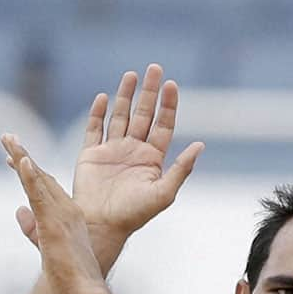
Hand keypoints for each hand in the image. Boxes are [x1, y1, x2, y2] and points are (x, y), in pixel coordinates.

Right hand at [4, 64, 202, 243]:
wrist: (102, 225)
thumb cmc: (135, 214)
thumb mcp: (164, 193)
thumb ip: (182, 168)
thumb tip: (201, 145)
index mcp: (152, 158)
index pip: (163, 124)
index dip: (168, 105)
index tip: (171, 84)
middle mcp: (133, 151)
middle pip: (143, 114)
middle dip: (148, 92)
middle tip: (154, 68)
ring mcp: (112, 151)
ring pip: (120, 116)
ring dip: (125, 95)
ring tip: (131, 75)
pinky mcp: (91, 154)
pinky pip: (94, 128)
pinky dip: (98, 112)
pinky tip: (104, 97)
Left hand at [11, 147, 103, 293]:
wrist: (85, 291)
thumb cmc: (72, 276)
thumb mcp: (48, 246)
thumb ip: (32, 227)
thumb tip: (18, 211)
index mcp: (67, 215)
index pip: (43, 186)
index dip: (29, 168)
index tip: (16, 152)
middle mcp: (65, 210)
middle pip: (40, 177)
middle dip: (22, 155)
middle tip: (7, 136)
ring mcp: (59, 215)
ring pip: (38, 181)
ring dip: (23, 158)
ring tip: (9, 139)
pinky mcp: (52, 224)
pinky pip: (40, 196)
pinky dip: (30, 177)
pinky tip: (22, 161)